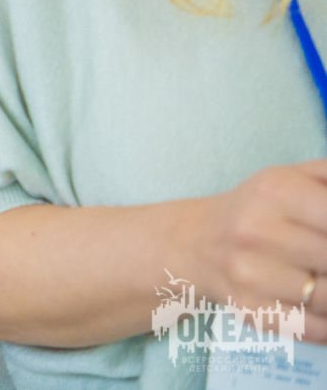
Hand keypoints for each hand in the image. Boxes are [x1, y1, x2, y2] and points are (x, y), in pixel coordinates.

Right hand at [182, 161, 326, 342]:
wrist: (192, 243)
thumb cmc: (255, 209)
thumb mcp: (290, 177)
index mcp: (275, 191)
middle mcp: (257, 230)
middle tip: (326, 260)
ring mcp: (251, 274)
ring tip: (322, 277)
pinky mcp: (251, 310)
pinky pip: (314, 328)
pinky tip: (322, 306)